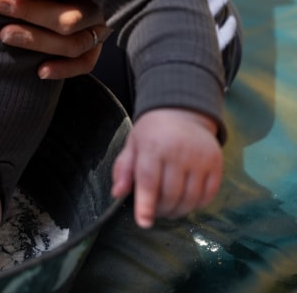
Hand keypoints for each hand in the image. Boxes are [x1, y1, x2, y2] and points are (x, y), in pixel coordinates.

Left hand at [0, 0, 110, 78]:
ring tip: (4, 34)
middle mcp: (102, 3)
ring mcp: (103, 25)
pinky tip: (40, 71)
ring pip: (74, 42)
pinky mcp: (100, 42)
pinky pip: (87, 62)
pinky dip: (65, 69)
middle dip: (28, 13)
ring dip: (37, 41)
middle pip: (67, 17)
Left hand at [112, 109, 222, 227]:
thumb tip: (117, 193)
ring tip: (169, 209)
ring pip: (190, 198)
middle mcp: (179, 151)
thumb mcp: (133, 144)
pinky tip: (187, 202)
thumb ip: (124, 168)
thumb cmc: (153, 131)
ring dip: (178, 211)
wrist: (182, 112)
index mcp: (153, 145)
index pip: (149, 181)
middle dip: (161, 209)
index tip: (144, 222)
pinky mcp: (216, 164)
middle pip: (171, 194)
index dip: (146, 204)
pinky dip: (197, 205)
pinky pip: (208, 195)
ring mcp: (200, 158)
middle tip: (155, 210)